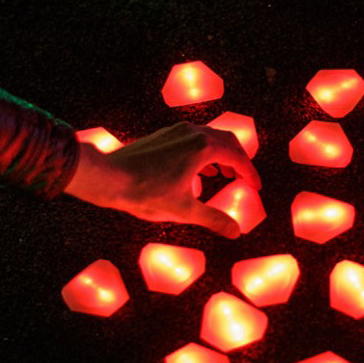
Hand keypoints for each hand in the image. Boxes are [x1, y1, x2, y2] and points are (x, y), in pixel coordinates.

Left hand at [65, 122, 261, 237]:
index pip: (237, 157)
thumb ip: (213, 219)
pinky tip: (196, 171)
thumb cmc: (145, 192)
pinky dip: (204, 152)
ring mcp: (175, 131)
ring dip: (221, 155)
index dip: (250, 173)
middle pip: (226, 141)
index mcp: (203, 147)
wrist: (108, 177)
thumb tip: (236, 231)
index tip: (255, 186)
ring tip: (223, 175)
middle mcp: (192, 132)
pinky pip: (193, 138)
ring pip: (209, 137)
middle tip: (244, 178)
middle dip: (239, 160)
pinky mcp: (162, 136)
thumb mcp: (184, 210)